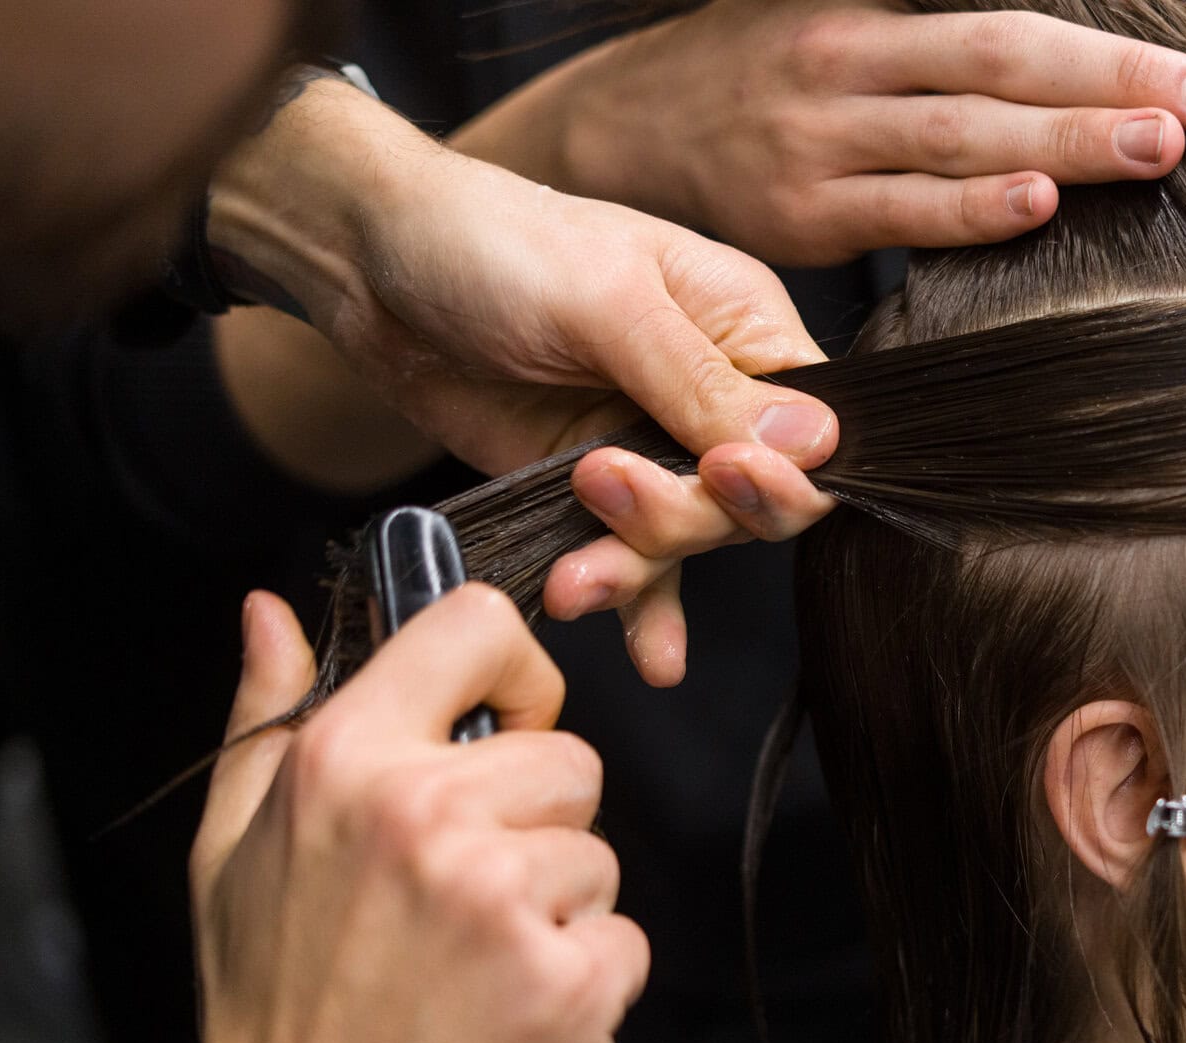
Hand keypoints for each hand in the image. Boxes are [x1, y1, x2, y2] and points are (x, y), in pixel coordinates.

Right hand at [188, 587, 648, 1042]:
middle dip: (537, 820)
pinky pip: (624, 942)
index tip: (506, 726)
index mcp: (348, 761)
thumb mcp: (232, 846)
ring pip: (599, 854)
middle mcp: (430, 816)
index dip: (515, 673)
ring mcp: (506, 903)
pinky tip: (510, 1015)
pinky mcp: (569, 984)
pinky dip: (584, 980)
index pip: (478, 623)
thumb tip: (271, 610)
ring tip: (473, 965)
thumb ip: (267, 716)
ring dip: (557, 907)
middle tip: (463, 896)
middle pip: (570, 760)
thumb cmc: (271, 1001)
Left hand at [207, 75, 836, 675]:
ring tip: (572, 572)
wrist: (369, 266)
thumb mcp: (606, 300)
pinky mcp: (592, 493)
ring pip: (690, 544)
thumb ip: (705, 384)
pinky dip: (640, 610)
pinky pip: (638, 568)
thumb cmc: (489, 242)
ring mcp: (652, 449)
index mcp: (744, 324)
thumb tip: (816, 443)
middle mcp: (712, 395)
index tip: (720, 476)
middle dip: (684, 517)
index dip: (779, 473)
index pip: (814, 428)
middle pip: (753, 502)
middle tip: (604, 484)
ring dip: (635, 567)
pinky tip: (651, 658)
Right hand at [452, 0, 1185, 265]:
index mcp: (872, 16)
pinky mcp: (795, 218)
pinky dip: (967, 211)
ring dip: (1064, 144)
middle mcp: (849, 65)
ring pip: (959, 135)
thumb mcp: (832, 24)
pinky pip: (896, 215)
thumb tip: (1052, 58)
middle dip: (1113, 85)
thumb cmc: (753, 82)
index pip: (1008, 23)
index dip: (1108, 44)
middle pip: (1001, 64)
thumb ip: (933, 43)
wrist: (615, 131)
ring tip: (1157, 150)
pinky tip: (1035, 207)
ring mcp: (820, 141)